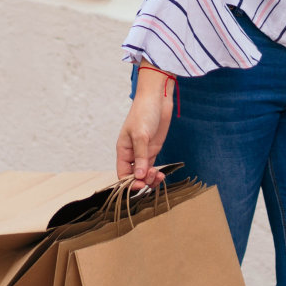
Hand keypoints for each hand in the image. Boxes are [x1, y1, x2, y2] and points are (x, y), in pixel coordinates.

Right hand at [115, 70, 172, 191]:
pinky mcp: (153, 150)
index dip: (129, 183)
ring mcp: (143, 153)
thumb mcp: (140, 134)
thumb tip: (139, 176)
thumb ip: (140, 156)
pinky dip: (156, 174)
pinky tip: (162, 174)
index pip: (122, 173)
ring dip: (151, 179)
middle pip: (134, 176)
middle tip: (153, 178)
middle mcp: (132, 154)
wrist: (157, 99)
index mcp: (123, 150)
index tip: (140, 185)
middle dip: (142, 181)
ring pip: (144, 174)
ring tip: (159, 176)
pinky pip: (152, 168)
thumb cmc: (144, 112)